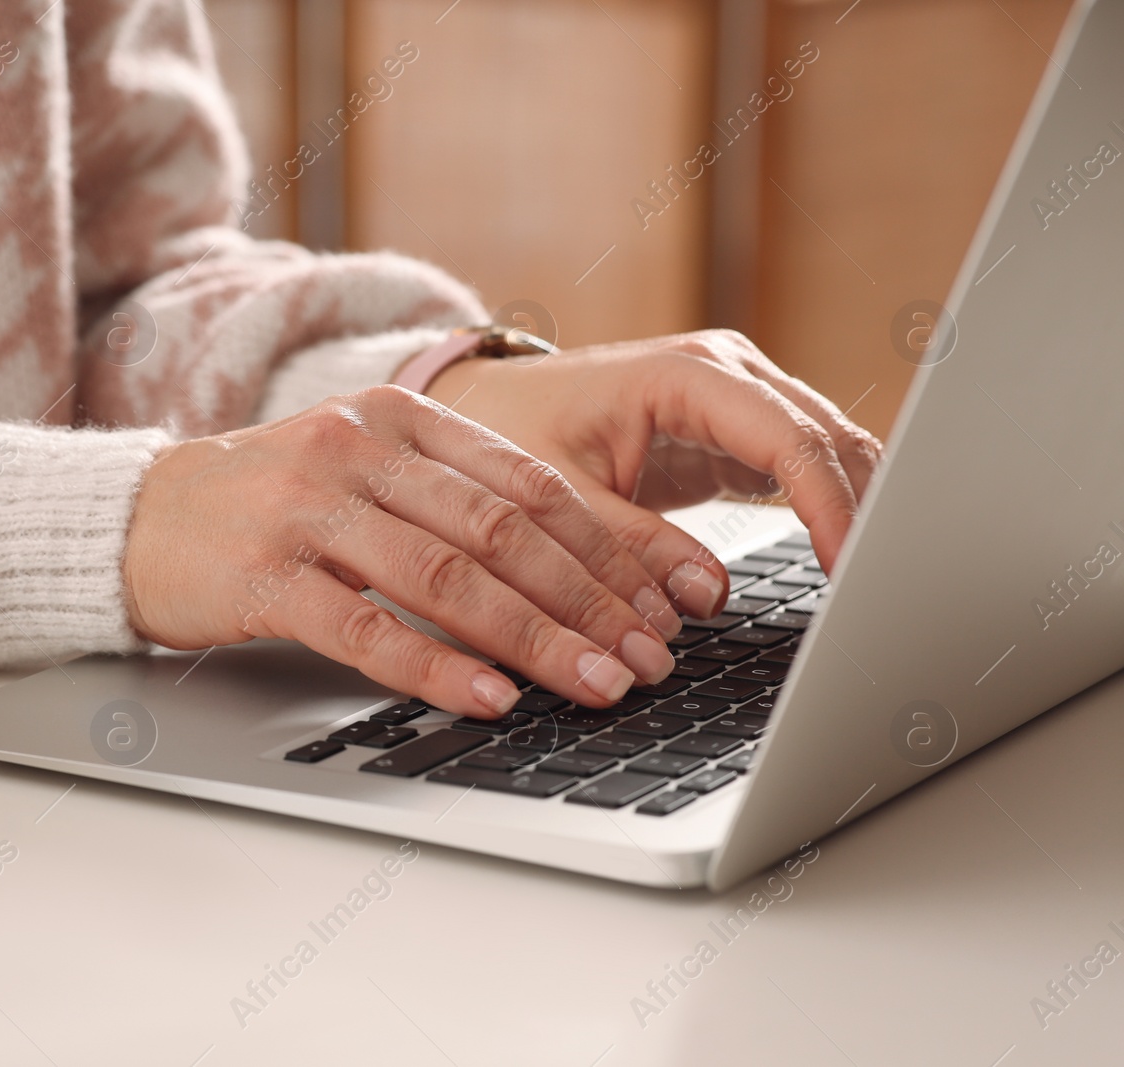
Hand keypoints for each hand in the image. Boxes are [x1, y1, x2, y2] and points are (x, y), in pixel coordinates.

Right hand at [122, 387, 688, 717]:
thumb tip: (576, 575)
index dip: (610, 546)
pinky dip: (434, 667)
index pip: (530, 483)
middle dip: (591, 600)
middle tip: (653, 657)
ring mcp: (309, 510)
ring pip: (447, 578)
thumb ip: (456, 503)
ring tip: (597, 684)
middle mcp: (360, 451)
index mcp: (401, 417)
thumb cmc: (273, 504)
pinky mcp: (265, 577)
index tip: (669, 602)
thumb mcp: (368, 472)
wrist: (141, 516)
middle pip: (502, 530)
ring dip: (534, 639)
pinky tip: (488, 699)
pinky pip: (366, 629)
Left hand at [425, 329, 881, 600]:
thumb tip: (709, 594)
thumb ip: (627, 543)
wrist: (491, 405)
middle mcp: (728, 373)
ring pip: (831, 451)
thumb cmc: (512, 432)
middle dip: (863, 510)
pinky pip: (805, 468)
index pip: (788, 437)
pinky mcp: (738, 434)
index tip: (850, 566)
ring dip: (857, 510)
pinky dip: (830, 511)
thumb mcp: (556, 494)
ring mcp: (740, 399)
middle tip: (879, 592)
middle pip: (828, 439)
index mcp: (686, 374)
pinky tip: (842, 564)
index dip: (829, 503)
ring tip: (873, 586)